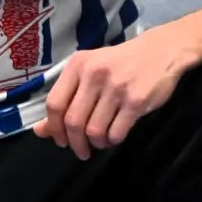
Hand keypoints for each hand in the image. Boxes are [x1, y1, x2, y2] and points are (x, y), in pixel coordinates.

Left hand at [36, 31, 191, 160]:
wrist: (161, 51)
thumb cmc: (119, 63)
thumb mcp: (88, 72)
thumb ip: (65, 98)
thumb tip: (40, 130)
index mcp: (77, 65)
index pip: (54, 103)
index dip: (54, 128)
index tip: (60, 140)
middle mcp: (94, 75)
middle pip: (73, 121)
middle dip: (74, 143)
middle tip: (80, 151)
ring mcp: (116, 88)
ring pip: (94, 130)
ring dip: (95, 143)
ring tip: (100, 141)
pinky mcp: (137, 101)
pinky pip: (116, 132)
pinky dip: (112, 140)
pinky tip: (114, 136)